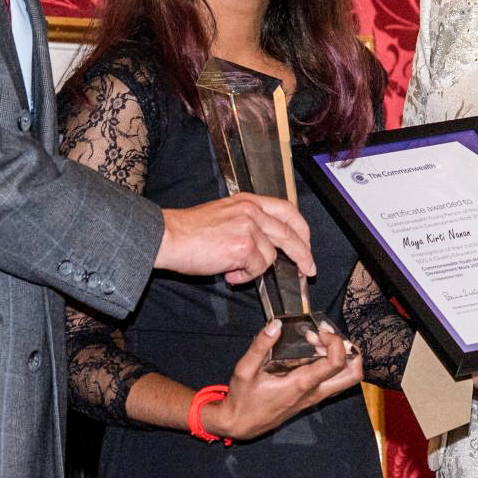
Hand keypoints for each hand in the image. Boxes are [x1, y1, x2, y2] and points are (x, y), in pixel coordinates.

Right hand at [156, 193, 312, 283]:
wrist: (168, 237)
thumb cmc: (189, 231)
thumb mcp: (224, 215)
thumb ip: (247, 223)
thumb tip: (266, 247)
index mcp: (248, 201)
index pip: (287, 210)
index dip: (301, 229)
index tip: (306, 243)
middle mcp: (251, 210)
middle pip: (290, 233)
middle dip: (303, 254)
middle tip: (309, 269)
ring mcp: (249, 227)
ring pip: (271, 256)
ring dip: (255, 269)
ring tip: (233, 269)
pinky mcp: (244, 246)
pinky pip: (257, 269)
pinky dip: (244, 276)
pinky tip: (227, 272)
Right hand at [200, 319, 360, 440]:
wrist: (242, 425)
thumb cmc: (243, 399)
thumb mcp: (244, 370)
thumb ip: (260, 346)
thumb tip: (276, 325)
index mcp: (301, 384)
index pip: (336, 362)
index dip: (335, 342)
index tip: (318, 332)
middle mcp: (315, 392)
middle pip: (353, 375)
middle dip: (350, 350)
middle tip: (328, 337)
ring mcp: (316, 397)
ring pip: (347, 380)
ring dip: (344, 358)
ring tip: (322, 343)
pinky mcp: (312, 398)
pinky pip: (336, 382)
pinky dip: (335, 365)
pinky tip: (314, 353)